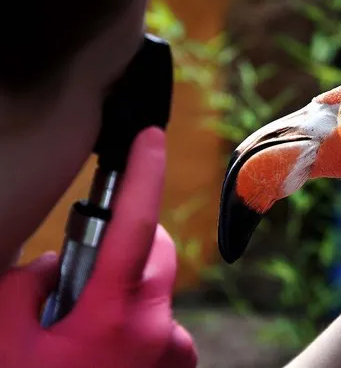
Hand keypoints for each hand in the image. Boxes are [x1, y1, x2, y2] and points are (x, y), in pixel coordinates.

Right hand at [0, 128, 196, 367]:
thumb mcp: (5, 329)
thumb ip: (32, 284)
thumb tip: (60, 267)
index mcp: (110, 313)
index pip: (132, 224)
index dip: (144, 173)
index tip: (152, 137)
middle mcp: (156, 325)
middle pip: (155, 252)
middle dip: (127, 248)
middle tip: (85, 274)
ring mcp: (174, 348)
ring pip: (154, 291)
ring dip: (125, 295)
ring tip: (85, 335)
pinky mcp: (181, 363)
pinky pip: (161, 323)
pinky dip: (138, 324)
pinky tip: (105, 353)